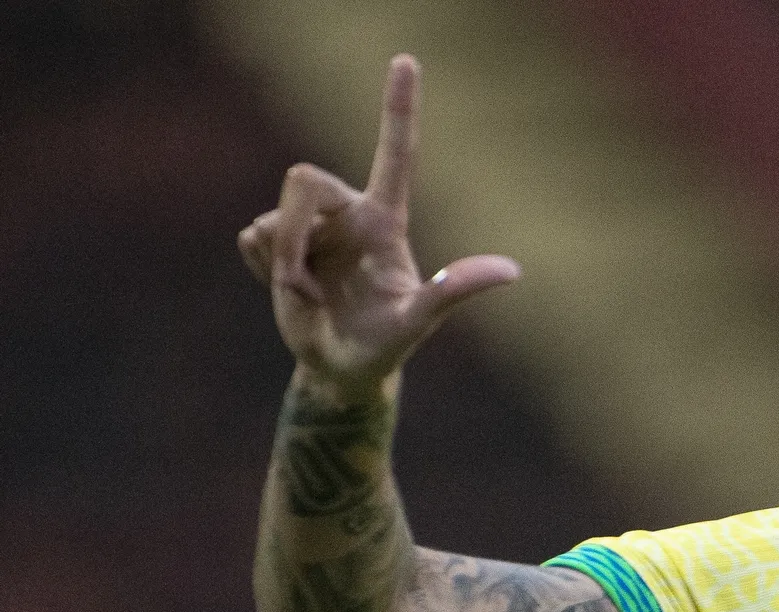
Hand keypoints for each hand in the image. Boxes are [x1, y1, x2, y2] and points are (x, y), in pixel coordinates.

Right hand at [238, 55, 518, 388]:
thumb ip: (453, 292)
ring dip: (281, 263)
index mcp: (385, 219)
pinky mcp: (275, 242)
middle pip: (301, 178)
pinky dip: (264, 270)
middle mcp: (348, 212)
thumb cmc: (387, 345)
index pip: (395, 152)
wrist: (342, 369)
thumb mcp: (418, 321)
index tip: (407, 59)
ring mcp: (311, 227)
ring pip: (269, 217)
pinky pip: (250, 238)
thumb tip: (511, 271)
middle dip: (290, 230)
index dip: (398, 107)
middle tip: (297, 282)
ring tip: (310, 295)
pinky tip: (291, 289)